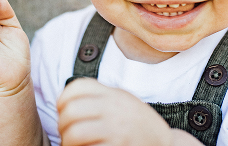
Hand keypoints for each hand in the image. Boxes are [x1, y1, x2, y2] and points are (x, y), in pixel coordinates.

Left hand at [57, 78, 173, 145]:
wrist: (165, 144)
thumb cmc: (138, 123)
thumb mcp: (123, 99)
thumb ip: (99, 94)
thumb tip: (65, 98)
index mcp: (113, 94)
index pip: (77, 87)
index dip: (62, 99)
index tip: (63, 110)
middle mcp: (115, 110)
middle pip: (71, 111)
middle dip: (62, 125)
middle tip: (66, 132)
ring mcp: (117, 131)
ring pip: (75, 134)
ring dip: (67, 142)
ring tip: (72, 144)